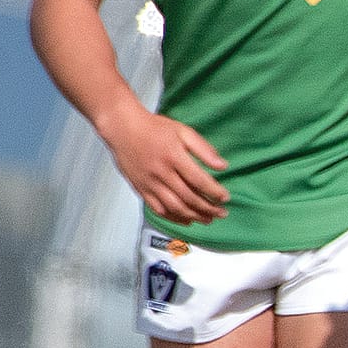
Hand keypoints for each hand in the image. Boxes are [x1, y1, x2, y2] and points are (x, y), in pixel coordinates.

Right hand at [104, 107, 228, 225]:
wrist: (122, 128)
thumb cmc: (153, 128)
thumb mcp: (183, 131)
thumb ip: (204, 149)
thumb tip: (223, 166)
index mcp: (174, 157)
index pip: (199, 180)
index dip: (214, 192)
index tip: (225, 198)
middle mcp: (161, 173)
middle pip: (188, 198)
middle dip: (208, 208)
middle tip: (222, 213)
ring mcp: (149, 183)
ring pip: (174, 207)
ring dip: (194, 216)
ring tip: (208, 219)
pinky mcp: (141, 189)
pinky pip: (158, 209)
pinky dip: (173, 218)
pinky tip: (186, 220)